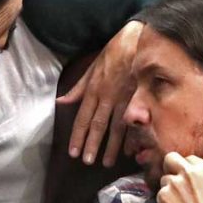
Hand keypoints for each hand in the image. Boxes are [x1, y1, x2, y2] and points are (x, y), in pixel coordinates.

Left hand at [56, 20, 141, 166]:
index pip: (83, 118)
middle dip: (92, 145)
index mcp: (94, 90)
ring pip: (116, 127)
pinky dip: (132, 137)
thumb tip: (61, 102)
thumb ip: (78, 88)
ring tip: (106, 162)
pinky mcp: (141, 98)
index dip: (77, 136)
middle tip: (87, 162)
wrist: (140, 40)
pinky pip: (135, 121)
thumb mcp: (92, 67)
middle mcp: (108, 97)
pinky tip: (129, 151)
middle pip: (98, 126)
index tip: (73, 152)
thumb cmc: (114, 53)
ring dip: (111, 147)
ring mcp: (125, 98)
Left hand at [157, 152, 202, 202]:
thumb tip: (181, 171)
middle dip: (170, 167)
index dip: (185, 169)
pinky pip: (159, 194)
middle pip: (170, 158)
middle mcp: (189, 172)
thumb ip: (198, 177)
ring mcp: (174, 183)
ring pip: (164, 180)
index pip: (188, 158)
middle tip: (174, 181)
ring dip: (168, 189)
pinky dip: (165, 202)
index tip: (186, 179)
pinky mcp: (163, 195)